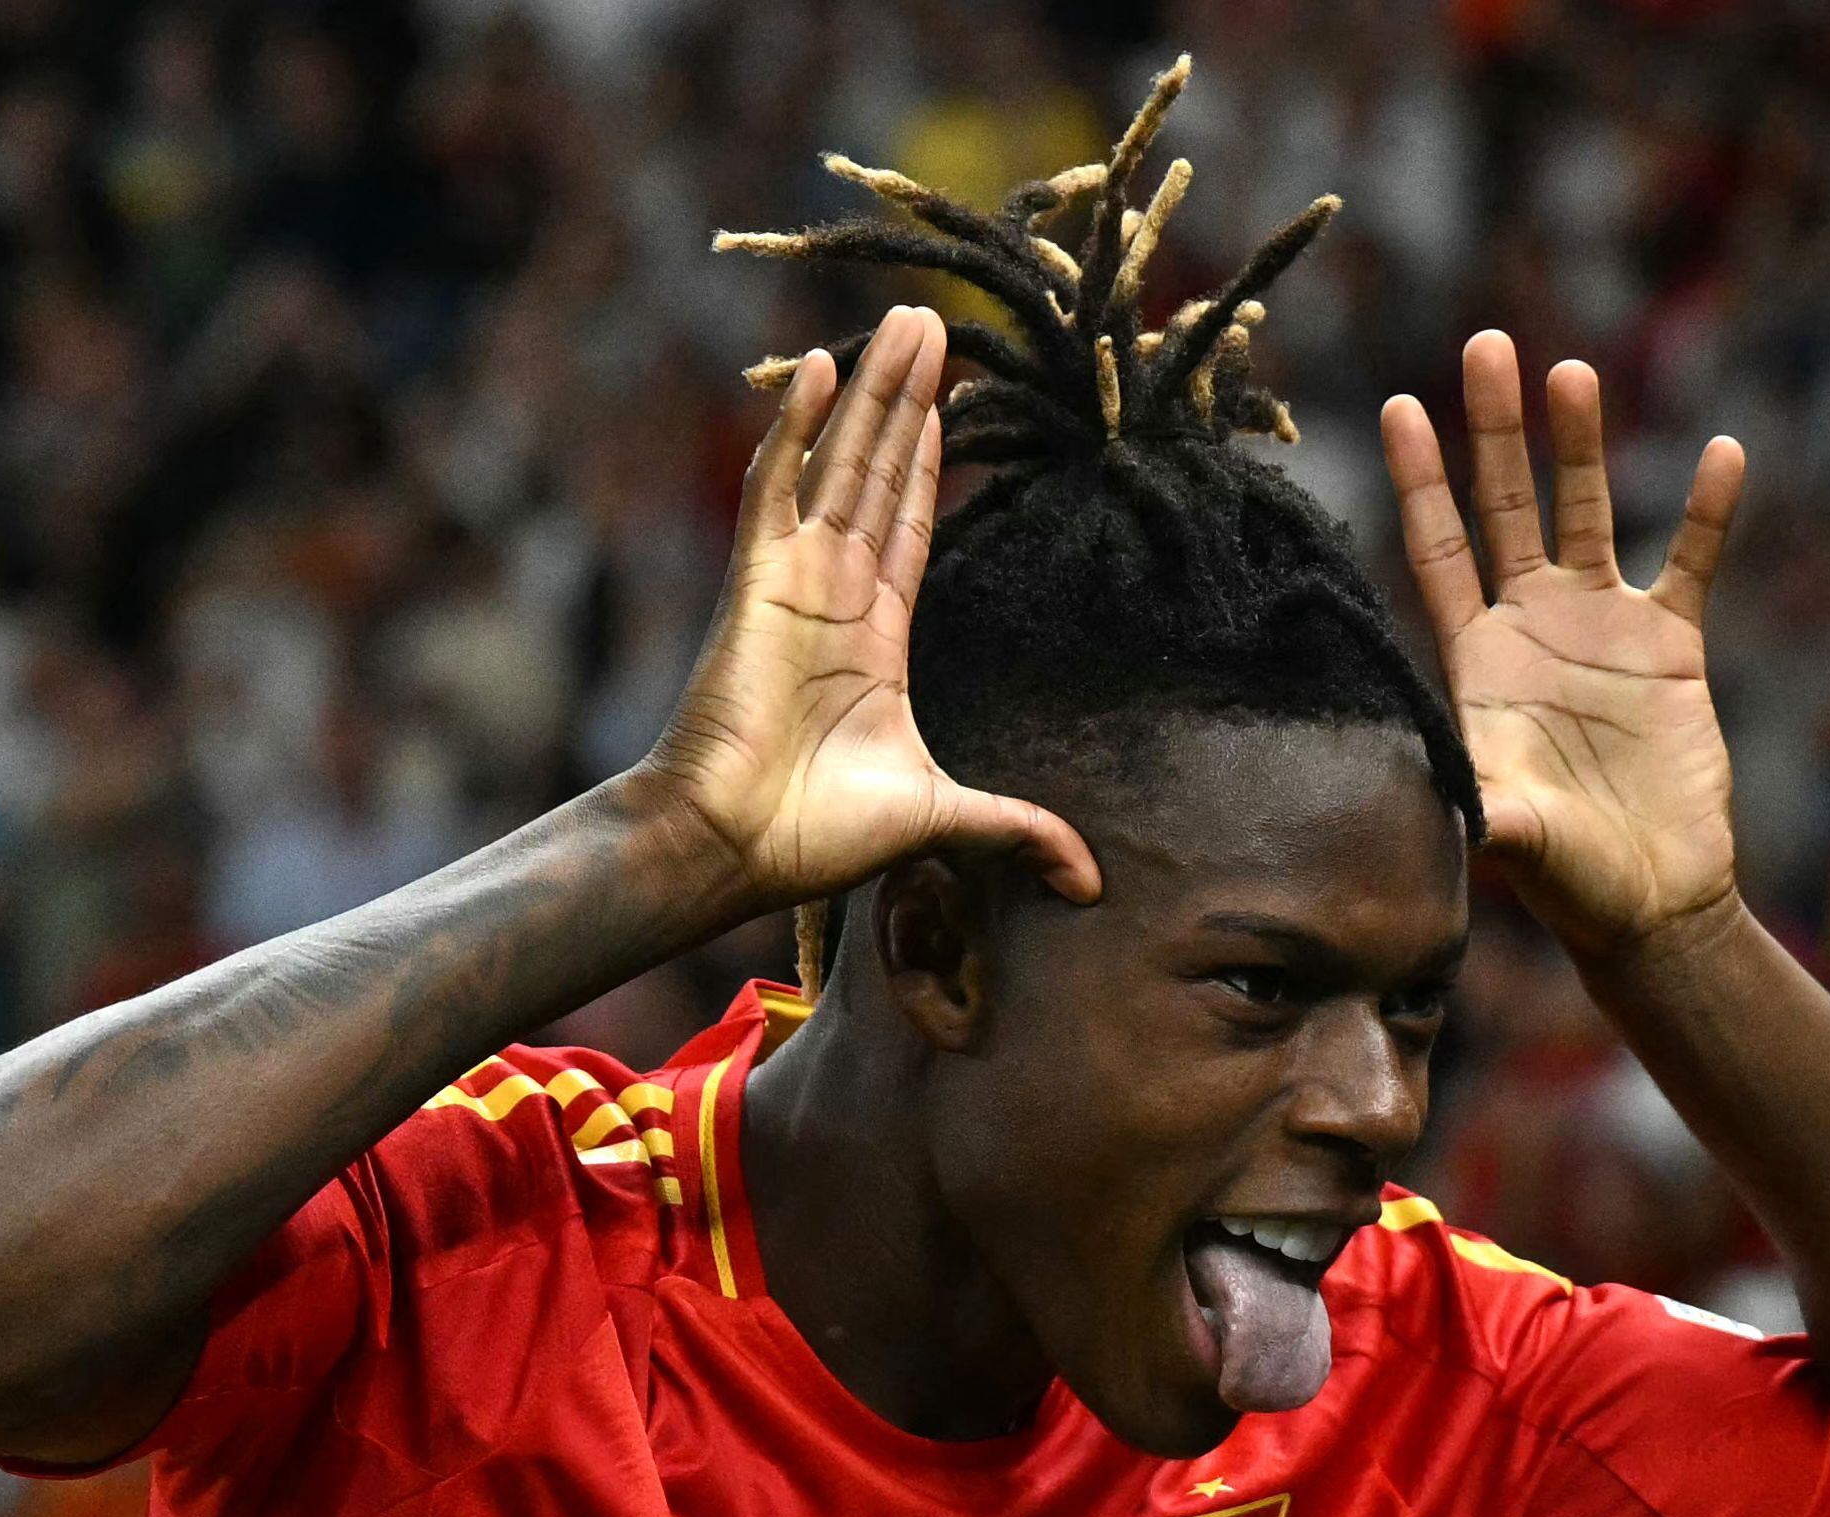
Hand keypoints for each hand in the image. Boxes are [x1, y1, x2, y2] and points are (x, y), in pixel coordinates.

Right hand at [643, 306, 1095, 911]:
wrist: (738, 846)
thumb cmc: (817, 835)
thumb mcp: (945, 818)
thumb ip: (1018, 830)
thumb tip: (1091, 883)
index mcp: (875, 634)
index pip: (909, 524)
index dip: (928, 461)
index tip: (947, 402)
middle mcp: (835, 591)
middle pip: (880, 471)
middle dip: (908, 398)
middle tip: (932, 321)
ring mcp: (794, 578)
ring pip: (841, 461)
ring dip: (872, 391)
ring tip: (902, 322)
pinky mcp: (758, 580)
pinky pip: (778, 488)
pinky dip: (796, 429)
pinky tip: (818, 369)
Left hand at [1382, 335, 1746, 956]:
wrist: (1653, 903)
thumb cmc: (1568, 879)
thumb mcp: (1516, 839)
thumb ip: (1490, 809)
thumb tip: (1458, 811)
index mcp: (1478, 662)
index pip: (1440, 552)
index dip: (1421, 482)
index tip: (1398, 406)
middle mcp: (1533, 628)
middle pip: (1507, 507)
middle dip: (1495, 429)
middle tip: (1487, 345)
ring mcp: (1602, 629)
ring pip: (1588, 515)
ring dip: (1580, 447)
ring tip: (1571, 376)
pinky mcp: (1671, 646)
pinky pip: (1691, 562)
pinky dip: (1707, 511)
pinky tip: (1724, 453)